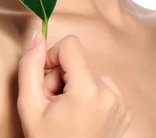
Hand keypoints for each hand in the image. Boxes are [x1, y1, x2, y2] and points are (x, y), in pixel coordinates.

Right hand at [17, 33, 131, 137]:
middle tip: (53, 106)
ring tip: (67, 115)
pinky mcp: (125, 111)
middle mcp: (110, 92)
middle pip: (79, 63)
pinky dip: (91, 99)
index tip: (45, 78)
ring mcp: (121, 103)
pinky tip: (82, 119)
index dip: (53, 57)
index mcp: (88, 89)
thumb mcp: (29, 106)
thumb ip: (29, 68)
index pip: (71, 45)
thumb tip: (37, 36)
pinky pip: (105, 90)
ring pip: (91, 76)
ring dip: (76, 89)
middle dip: (62, 79)